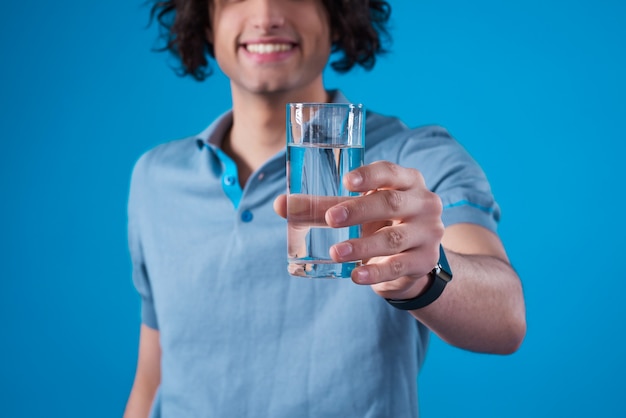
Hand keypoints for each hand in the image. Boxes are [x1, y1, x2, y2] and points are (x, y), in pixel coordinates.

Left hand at [274, 161, 443, 299]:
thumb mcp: (356, 210)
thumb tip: (281, 205)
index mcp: (406, 181)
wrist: (409, 258)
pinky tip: (355, 275)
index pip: (390, 172)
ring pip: (393, 238)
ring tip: (335, 252)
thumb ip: (322, 206)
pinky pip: (398, 266)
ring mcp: (428, 233)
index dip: (369, 175)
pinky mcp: (424, 261)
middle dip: (359, 210)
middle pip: (391, 203)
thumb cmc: (378, 221)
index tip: (346, 181)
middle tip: (331, 219)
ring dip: (362, 245)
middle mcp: (423, 203)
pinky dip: (375, 272)